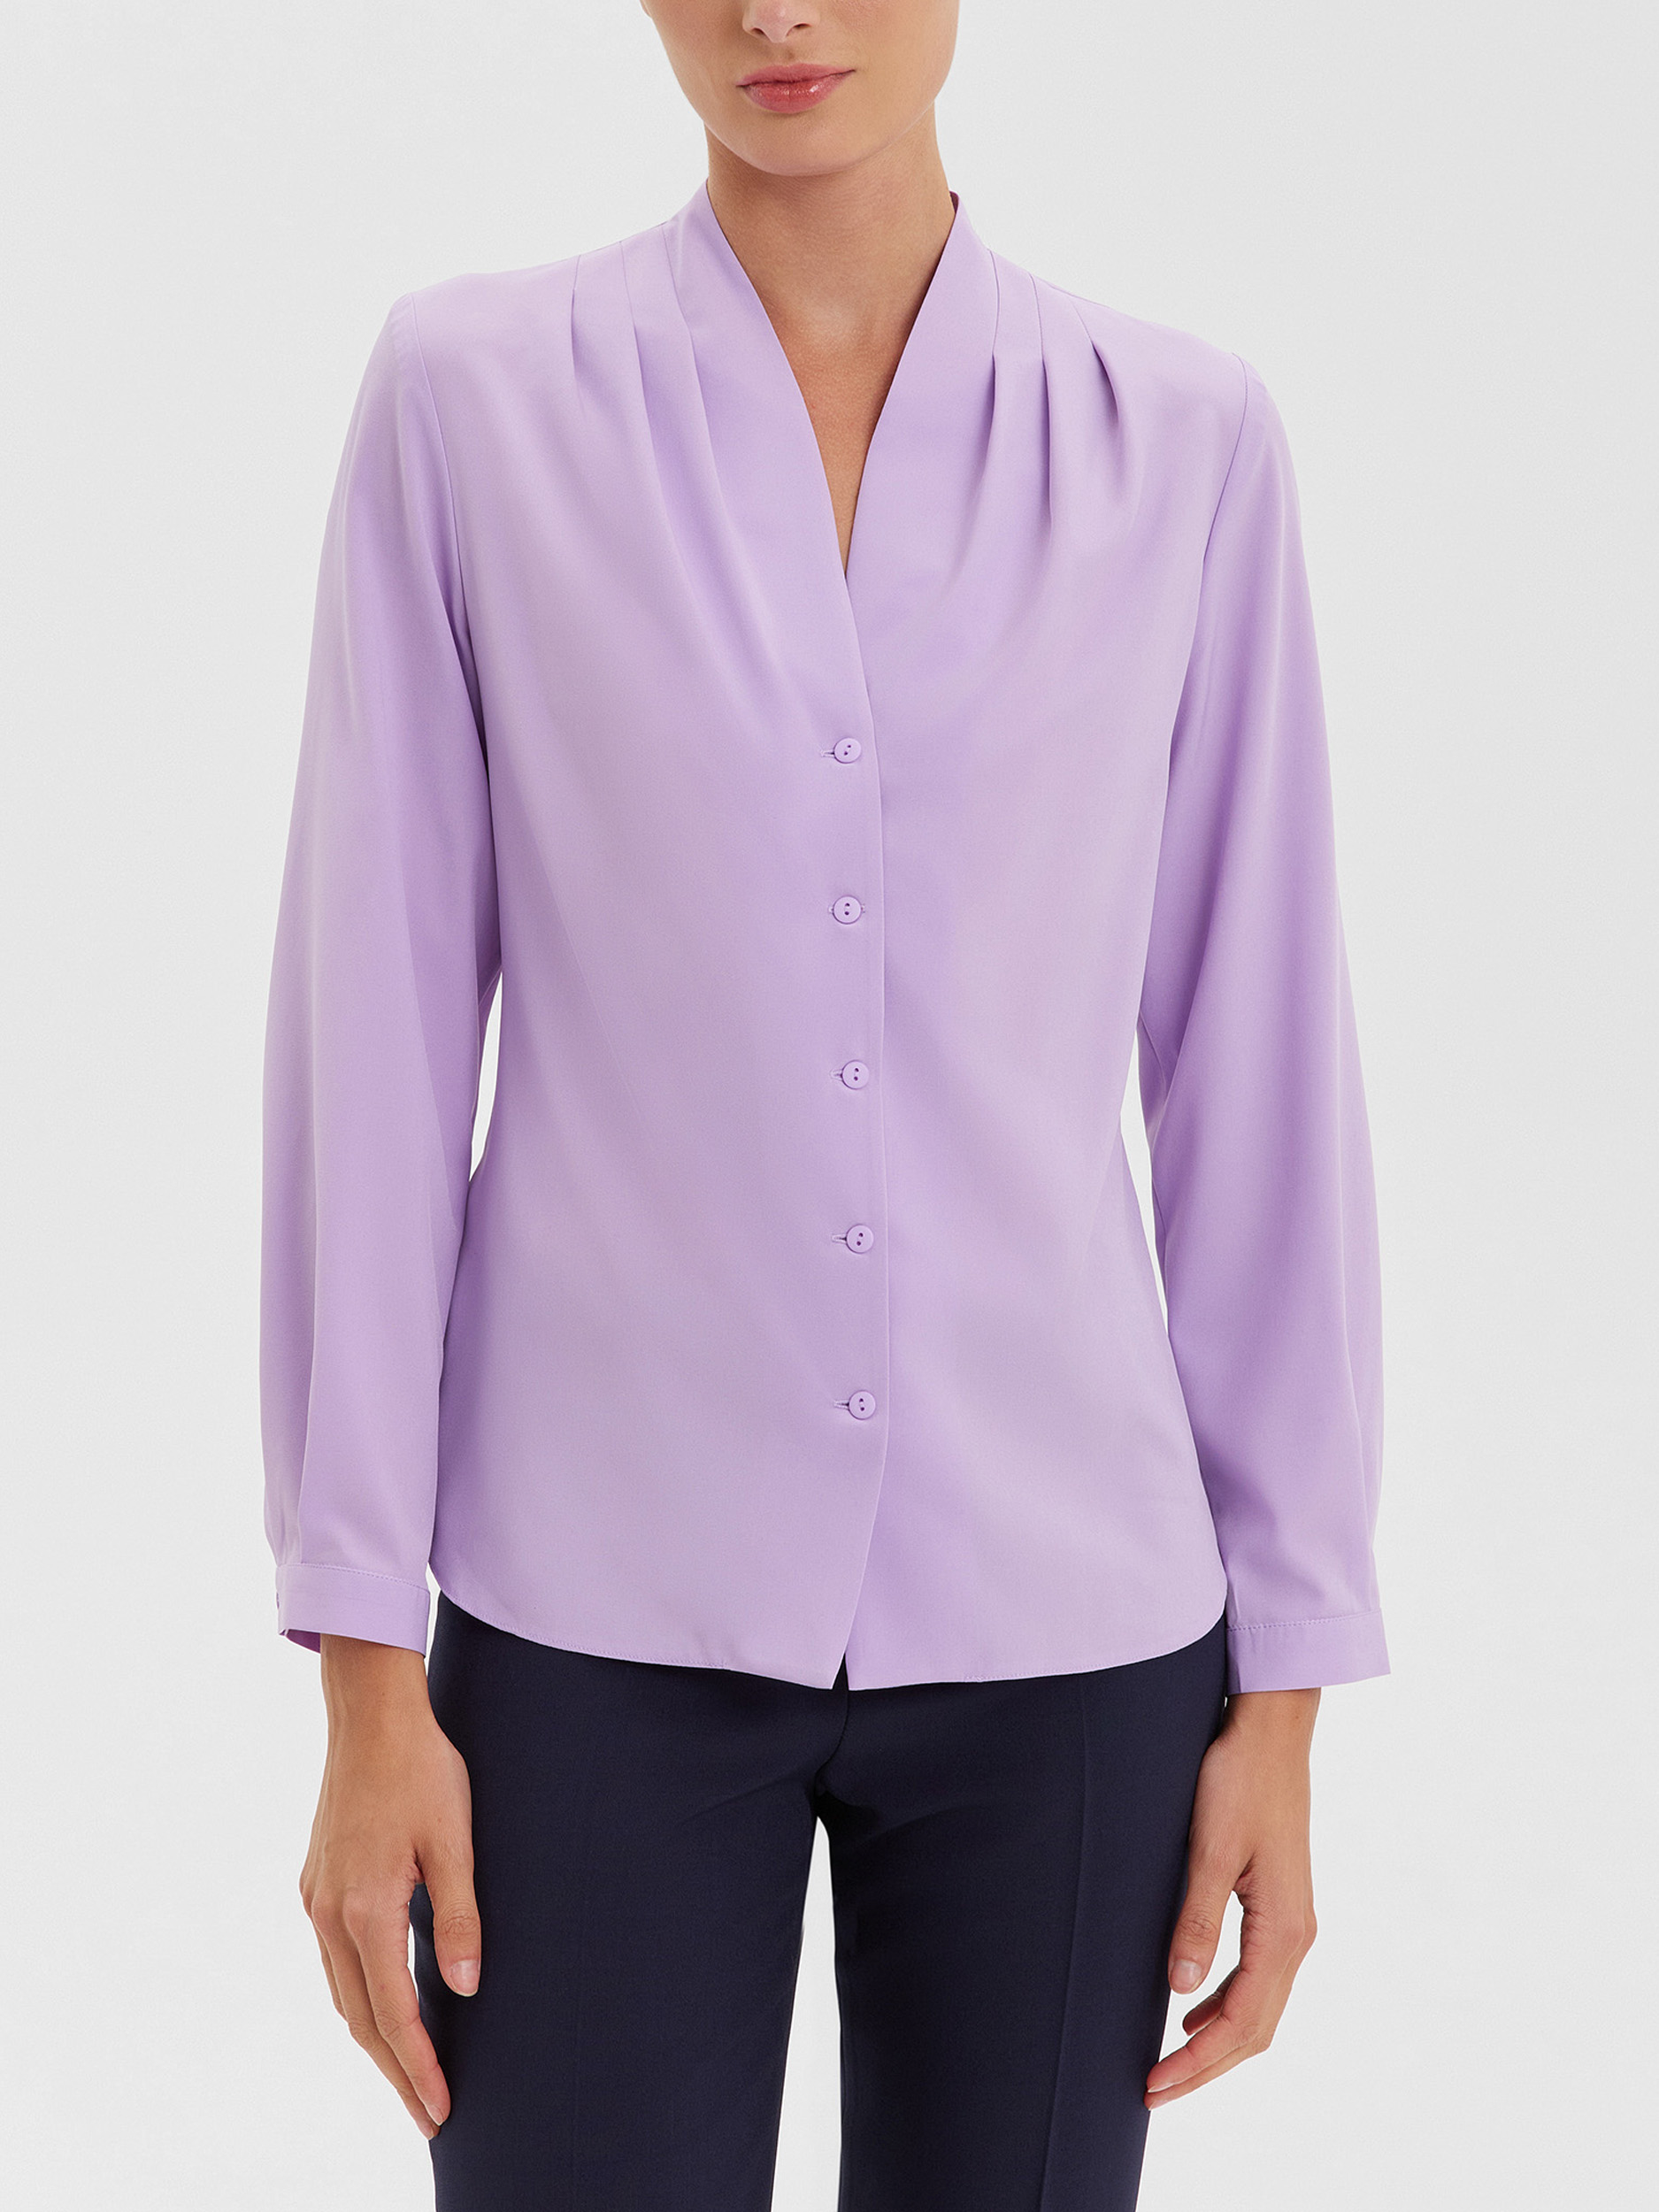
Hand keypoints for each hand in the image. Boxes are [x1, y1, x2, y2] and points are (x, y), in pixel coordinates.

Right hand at [300, 1636, 480, 2137]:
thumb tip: (465, 1988)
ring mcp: (316, 1900)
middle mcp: (330, 1913)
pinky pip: (334, 1961)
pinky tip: (382, 2008)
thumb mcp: (454, 1839)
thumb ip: (458, 1917)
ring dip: (375, 2039)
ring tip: (410, 2076)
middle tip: (429, 2116)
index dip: (417, 2067)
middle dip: (395, 2071)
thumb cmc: (421, 1769)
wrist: (369, 1715)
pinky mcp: (315, 1884)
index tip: (440, 2110)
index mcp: (365, 1908)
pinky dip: (359, 1998)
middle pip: (359, 2018)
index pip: (393, 2013)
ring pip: (342, 1993)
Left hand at [1145, 1686, 1319, 2107]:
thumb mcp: (1209, 1848)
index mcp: (1284, 1930)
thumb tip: (1179, 1991)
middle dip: (1205, 2067)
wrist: (1270, 1729)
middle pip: (1256, 2029)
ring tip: (1168, 2063)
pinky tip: (1192, 2009)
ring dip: (1216, 2042)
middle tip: (1152, 2091)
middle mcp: (1297, 1935)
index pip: (1243, 2024)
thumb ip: (1196, 1920)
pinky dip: (1226, 2006)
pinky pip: (1257, 1977)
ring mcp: (1292, 1922)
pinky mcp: (1279, 1905)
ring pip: (1259, 2008)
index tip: (1154, 2085)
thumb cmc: (1238, 1778)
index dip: (1198, 2063)